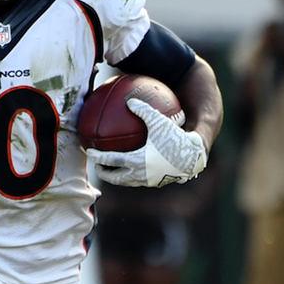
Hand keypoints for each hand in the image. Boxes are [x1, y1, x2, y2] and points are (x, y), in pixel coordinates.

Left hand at [86, 98, 207, 187]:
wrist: (195, 155)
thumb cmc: (176, 137)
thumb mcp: (158, 121)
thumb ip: (143, 110)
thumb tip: (129, 101)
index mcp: (137, 161)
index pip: (111, 160)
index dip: (98, 157)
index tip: (89, 151)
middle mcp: (141, 174)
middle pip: (115, 178)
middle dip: (104, 173)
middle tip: (97, 165)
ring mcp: (149, 181)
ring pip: (127, 182)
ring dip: (117, 177)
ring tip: (112, 169)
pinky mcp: (158, 182)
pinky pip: (140, 181)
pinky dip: (131, 176)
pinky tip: (134, 168)